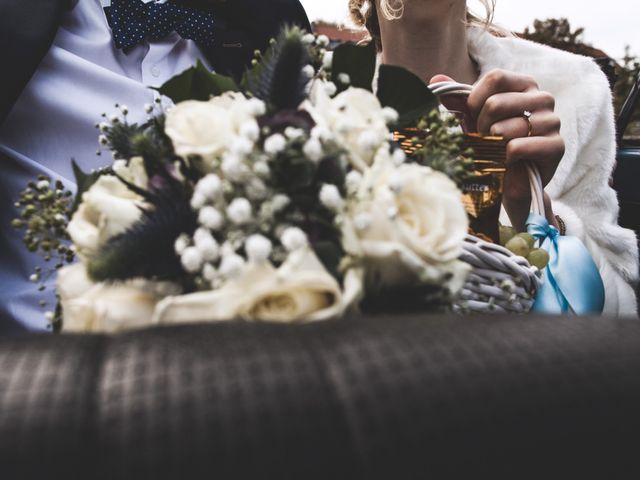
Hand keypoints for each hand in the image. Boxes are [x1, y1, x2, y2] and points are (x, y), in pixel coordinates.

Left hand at [467, 69, 564, 229]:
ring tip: (498, 152)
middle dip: (481, 127)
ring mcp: (553, 121)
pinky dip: (505, 158)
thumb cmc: (492, 146)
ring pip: (505, 128)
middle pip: (496, 103)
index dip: (475, 100)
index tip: (472, 117)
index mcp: (524, 85)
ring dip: (492, 145)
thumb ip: (458, 100)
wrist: (509, 182)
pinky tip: (509, 162)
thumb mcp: (472, 120)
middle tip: (486, 140)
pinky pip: (518, 147)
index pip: (495, 77)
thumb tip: (435, 78)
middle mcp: (543, 98)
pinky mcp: (556, 146)